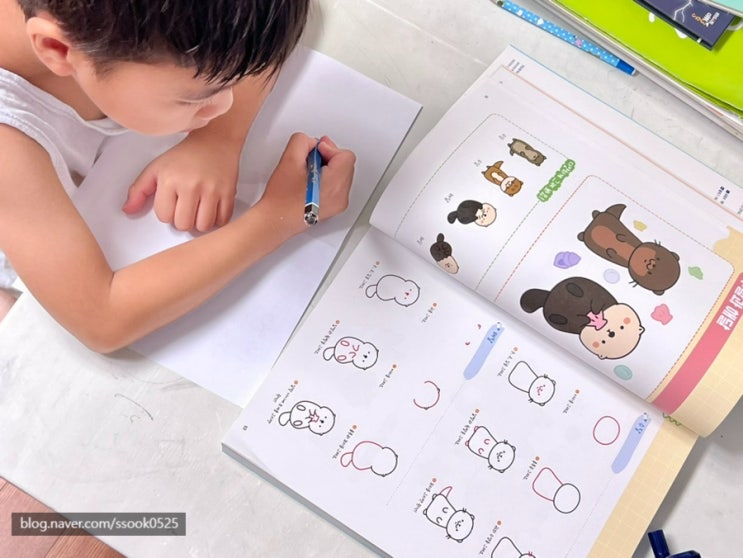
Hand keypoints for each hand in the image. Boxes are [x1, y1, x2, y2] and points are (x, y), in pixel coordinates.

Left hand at [122, 135, 239, 231]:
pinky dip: (217, 220)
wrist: (215, 141)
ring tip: (199, 210)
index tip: (172, 203)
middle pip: (184, 224)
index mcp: (170, 180)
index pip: (164, 216)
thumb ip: (139, 190)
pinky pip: (222, 220)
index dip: (167, 212)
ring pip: (203, 226)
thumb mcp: (157, 168)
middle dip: (183, 220)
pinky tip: (212, 209)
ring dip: (200, 222)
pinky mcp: (228, 193)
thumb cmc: (186, 156)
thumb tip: (128, 210)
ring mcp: (211, 190)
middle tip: (186, 208)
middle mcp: (191, 185)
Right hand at [258, 133, 354, 234]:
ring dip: (327, 169)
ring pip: (342, 174)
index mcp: (334, 184)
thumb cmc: (281, 198)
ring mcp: (339, 203)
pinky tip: (310, 184)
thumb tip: (313, 143)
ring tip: (307, 175)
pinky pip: (337, 186)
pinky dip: (326, 180)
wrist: (276, 220)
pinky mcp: (334, 207)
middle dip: (328, 158)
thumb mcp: (289, 159)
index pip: (345, 155)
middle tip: (308, 163)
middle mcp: (341, 196)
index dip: (328, 149)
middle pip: (345, 164)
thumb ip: (303, 141)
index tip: (314, 153)